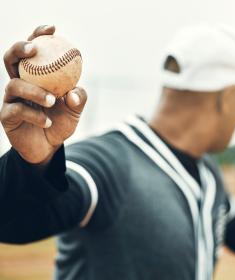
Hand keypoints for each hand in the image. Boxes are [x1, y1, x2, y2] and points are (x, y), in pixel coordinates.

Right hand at [0, 25, 86, 163]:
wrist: (49, 146)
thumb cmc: (61, 121)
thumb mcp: (75, 109)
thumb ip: (79, 98)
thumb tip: (73, 91)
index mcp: (36, 76)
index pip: (34, 51)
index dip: (39, 35)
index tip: (53, 29)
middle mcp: (20, 83)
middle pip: (11, 58)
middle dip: (19, 48)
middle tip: (33, 49)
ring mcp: (11, 99)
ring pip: (14, 85)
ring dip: (34, 90)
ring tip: (52, 100)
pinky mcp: (6, 116)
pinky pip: (16, 110)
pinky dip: (34, 115)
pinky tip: (48, 121)